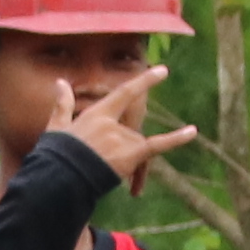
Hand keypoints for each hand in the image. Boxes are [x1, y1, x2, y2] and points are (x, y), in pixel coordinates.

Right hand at [58, 64, 202, 190]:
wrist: (61, 179)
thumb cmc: (57, 156)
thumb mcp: (57, 127)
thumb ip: (63, 104)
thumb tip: (60, 83)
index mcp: (97, 114)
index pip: (125, 92)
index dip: (144, 81)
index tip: (163, 71)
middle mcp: (113, 123)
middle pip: (131, 132)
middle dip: (119, 151)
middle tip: (103, 165)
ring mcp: (122, 139)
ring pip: (135, 146)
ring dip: (124, 162)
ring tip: (103, 176)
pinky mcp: (130, 155)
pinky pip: (158, 146)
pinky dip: (176, 139)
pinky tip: (193, 132)